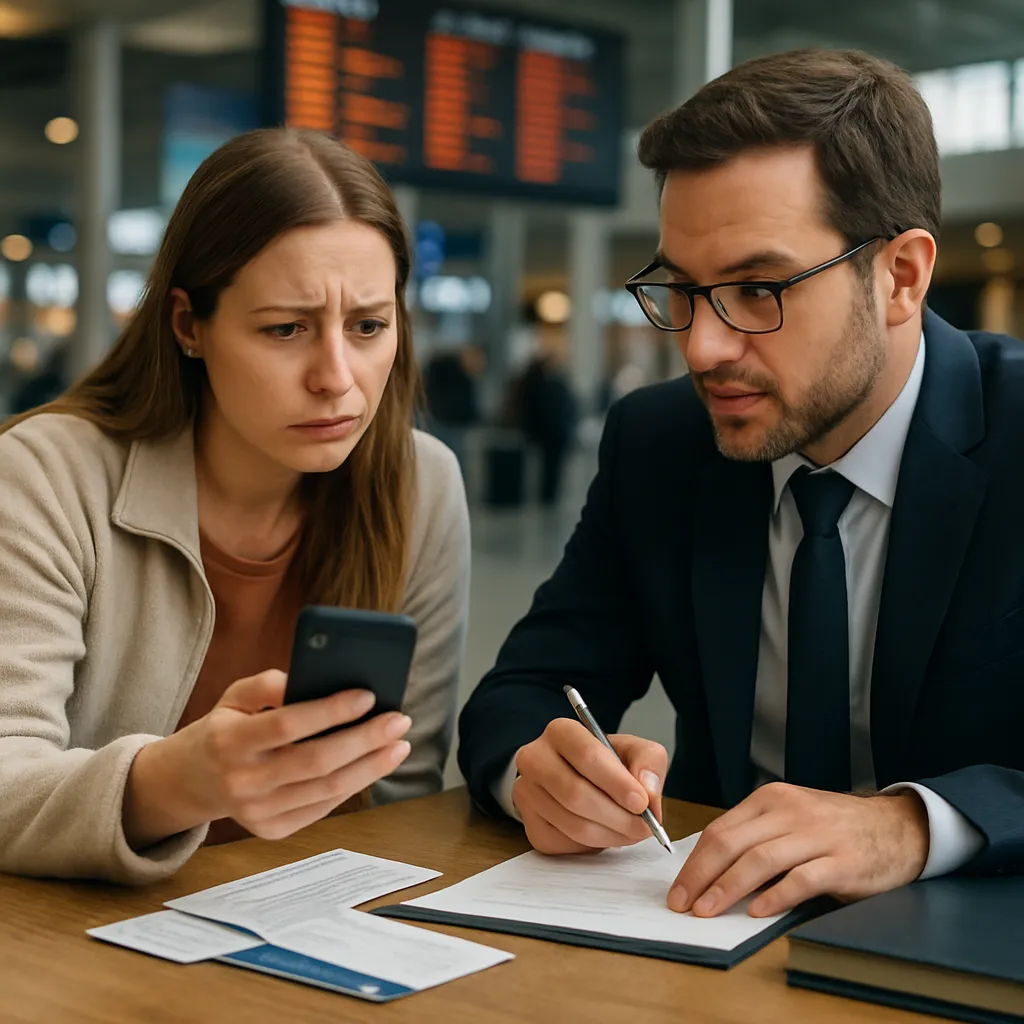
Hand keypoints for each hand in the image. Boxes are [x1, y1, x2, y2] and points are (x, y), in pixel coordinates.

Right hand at [124, 670, 410, 847]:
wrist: (190, 782)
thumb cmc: (223, 729)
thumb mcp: (232, 696)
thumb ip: (267, 683)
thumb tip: (311, 679)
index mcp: (230, 741)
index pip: (287, 724)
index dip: (331, 710)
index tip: (368, 695)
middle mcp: (242, 781)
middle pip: (316, 762)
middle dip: (366, 739)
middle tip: (399, 720)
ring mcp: (257, 812)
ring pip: (327, 789)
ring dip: (371, 766)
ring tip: (399, 744)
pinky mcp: (272, 830)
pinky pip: (323, 808)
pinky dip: (354, 785)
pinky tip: (375, 765)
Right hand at [511, 718, 667, 854]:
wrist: (576, 777)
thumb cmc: (606, 762)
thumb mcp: (633, 750)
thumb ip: (648, 762)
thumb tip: (648, 792)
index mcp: (561, 732)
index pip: (587, 756)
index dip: (617, 783)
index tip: (641, 802)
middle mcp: (535, 759)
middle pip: (576, 794)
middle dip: (618, 816)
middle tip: (644, 826)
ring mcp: (527, 793)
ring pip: (573, 824)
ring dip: (611, 834)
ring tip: (632, 832)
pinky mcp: (531, 824)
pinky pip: (566, 843)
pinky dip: (595, 845)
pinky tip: (608, 833)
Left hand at [667, 782, 928, 917]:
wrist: (896, 826)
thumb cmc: (834, 827)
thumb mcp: (790, 818)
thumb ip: (755, 836)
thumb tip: (709, 871)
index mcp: (770, 799)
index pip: (719, 830)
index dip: (694, 863)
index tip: (677, 889)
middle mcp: (789, 812)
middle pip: (732, 843)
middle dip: (701, 876)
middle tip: (682, 904)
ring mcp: (817, 835)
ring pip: (760, 860)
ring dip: (728, 888)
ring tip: (707, 911)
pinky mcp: (842, 862)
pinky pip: (801, 879)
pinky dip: (775, 896)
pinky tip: (756, 911)